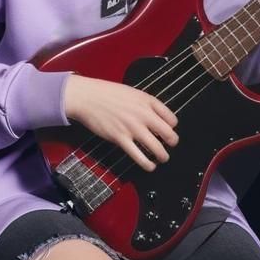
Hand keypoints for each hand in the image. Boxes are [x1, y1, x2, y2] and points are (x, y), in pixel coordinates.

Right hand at [63, 74, 178, 171]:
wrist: (87, 97)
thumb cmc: (107, 93)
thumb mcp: (132, 93)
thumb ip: (145, 105)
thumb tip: (154, 118)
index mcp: (148, 101)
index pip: (171, 118)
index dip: (172, 127)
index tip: (168, 130)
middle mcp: (144, 115)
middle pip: (169, 134)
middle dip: (172, 143)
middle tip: (169, 146)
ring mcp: (133, 128)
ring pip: (157, 148)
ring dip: (162, 156)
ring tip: (162, 158)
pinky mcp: (121, 139)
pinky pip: (139, 156)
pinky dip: (147, 164)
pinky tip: (150, 166)